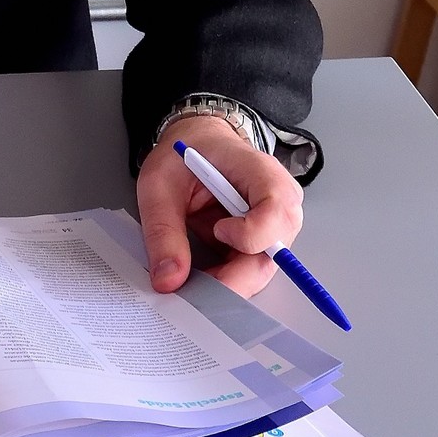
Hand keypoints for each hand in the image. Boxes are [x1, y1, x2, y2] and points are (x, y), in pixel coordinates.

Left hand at [135, 114, 303, 297]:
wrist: (195, 145)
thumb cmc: (185, 154)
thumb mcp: (159, 184)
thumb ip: (163, 230)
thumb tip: (169, 278)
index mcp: (260, 171)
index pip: (278, 210)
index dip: (252, 233)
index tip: (218, 231)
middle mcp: (278, 200)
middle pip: (273, 251)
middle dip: (234, 277)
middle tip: (193, 291)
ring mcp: (272, 223)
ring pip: (262, 267)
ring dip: (227, 281)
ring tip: (191, 286)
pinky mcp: (259, 241)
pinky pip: (249, 269)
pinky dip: (224, 279)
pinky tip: (200, 281)